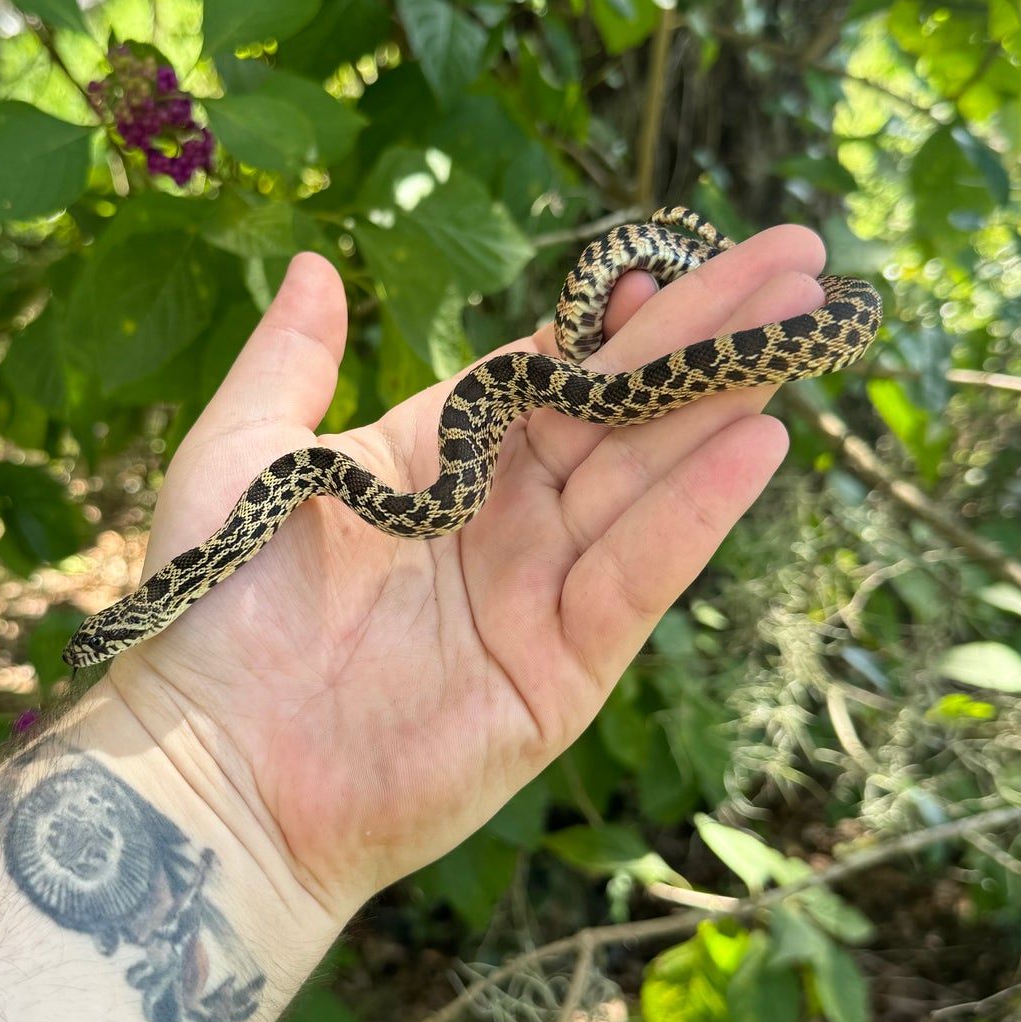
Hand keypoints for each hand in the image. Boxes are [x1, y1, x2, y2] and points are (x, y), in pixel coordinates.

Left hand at [107, 226, 826, 922]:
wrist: (218, 762)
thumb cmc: (216, 607)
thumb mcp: (243, 455)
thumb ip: (289, 361)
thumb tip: (314, 261)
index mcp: (439, 459)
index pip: (549, 371)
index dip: (610, 318)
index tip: (668, 259)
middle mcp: (503, 517)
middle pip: (622, 412)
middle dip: (707, 337)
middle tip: (798, 263)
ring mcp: (540, 591)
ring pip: (648, 480)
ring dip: (725, 403)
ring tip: (804, 329)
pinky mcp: (563, 668)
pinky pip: (639, 577)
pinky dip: (697, 512)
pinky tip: (758, 439)